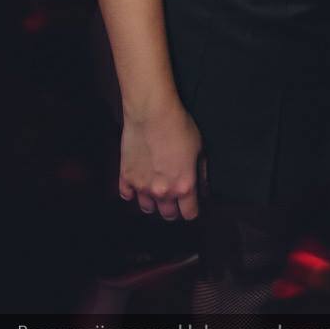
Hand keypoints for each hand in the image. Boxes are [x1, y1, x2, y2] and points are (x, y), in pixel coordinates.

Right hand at [119, 100, 203, 220]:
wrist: (152, 113)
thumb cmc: (179, 127)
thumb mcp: (200, 148)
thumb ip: (202, 172)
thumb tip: (203, 188)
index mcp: (184, 186)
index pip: (189, 214)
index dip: (192, 210)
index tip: (192, 204)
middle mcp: (163, 192)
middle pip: (168, 215)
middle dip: (173, 209)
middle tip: (175, 197)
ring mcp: (142, 187)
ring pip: (147, 208)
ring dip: (153, 202)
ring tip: (156, 190)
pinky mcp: (126, 177)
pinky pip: (127, 195)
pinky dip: (132, 192)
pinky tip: (138, 183)